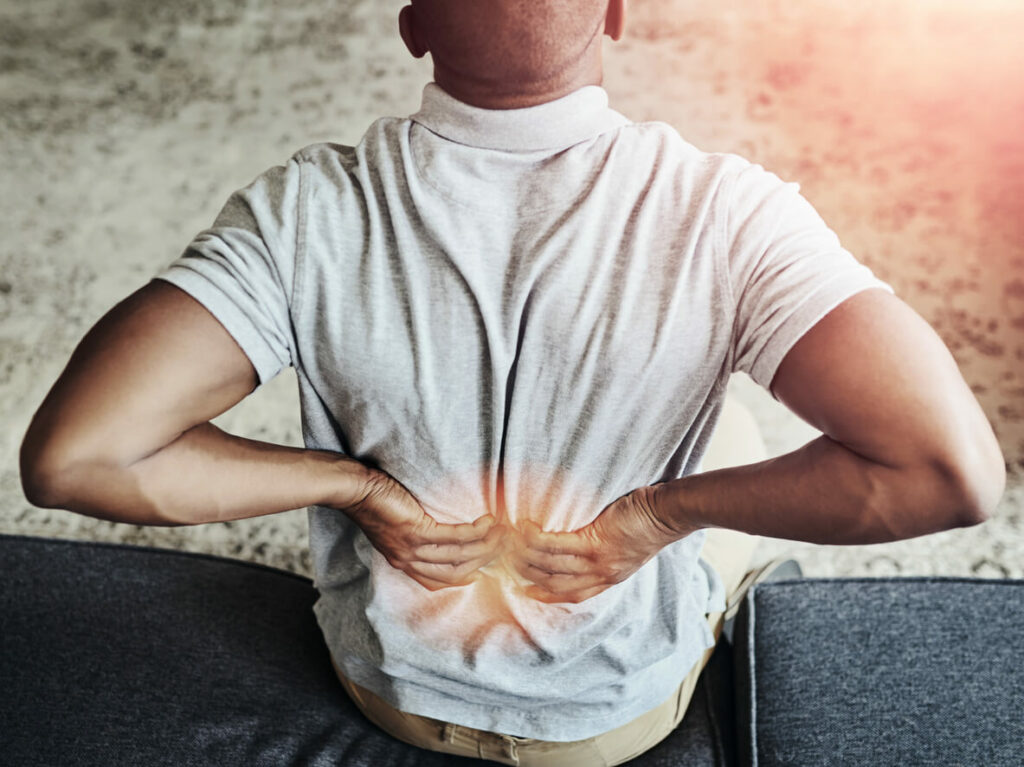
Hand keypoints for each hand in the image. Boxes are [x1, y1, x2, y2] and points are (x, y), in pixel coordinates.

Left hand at [339, 468, 503, 590]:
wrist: (357, 490)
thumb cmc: (377, 501)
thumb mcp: (397, 528)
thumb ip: (418, 537)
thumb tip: (444, 533)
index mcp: (405, 563)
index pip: (442, 581)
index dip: (468, 575)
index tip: (486, 565)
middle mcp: (410, 561)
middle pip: (457, 570)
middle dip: (484, 558)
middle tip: (504, 544)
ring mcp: (413, 549)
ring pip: (460, 554)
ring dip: (486, 543)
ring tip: (502, 531)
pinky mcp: (417, 532)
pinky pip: (455, 536)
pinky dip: (475, 530)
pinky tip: (488, 521)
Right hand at [511, 485, 690, 603]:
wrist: (667, 514)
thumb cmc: (648, 523)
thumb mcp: (626, 550)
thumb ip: (604, 555)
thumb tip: (583, 547)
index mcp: (608, 579)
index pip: (571, 595)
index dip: (546, 595)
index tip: (526, 590)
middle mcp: (601, 576)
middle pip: (556, 583)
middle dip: (529, 575)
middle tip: (509, 561)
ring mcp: (597, 562)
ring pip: (552, 566)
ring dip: (528, 555)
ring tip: (512, 541)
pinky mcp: (595, 543)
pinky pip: (557, 545)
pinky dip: (538, 539)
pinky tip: (526, 529)